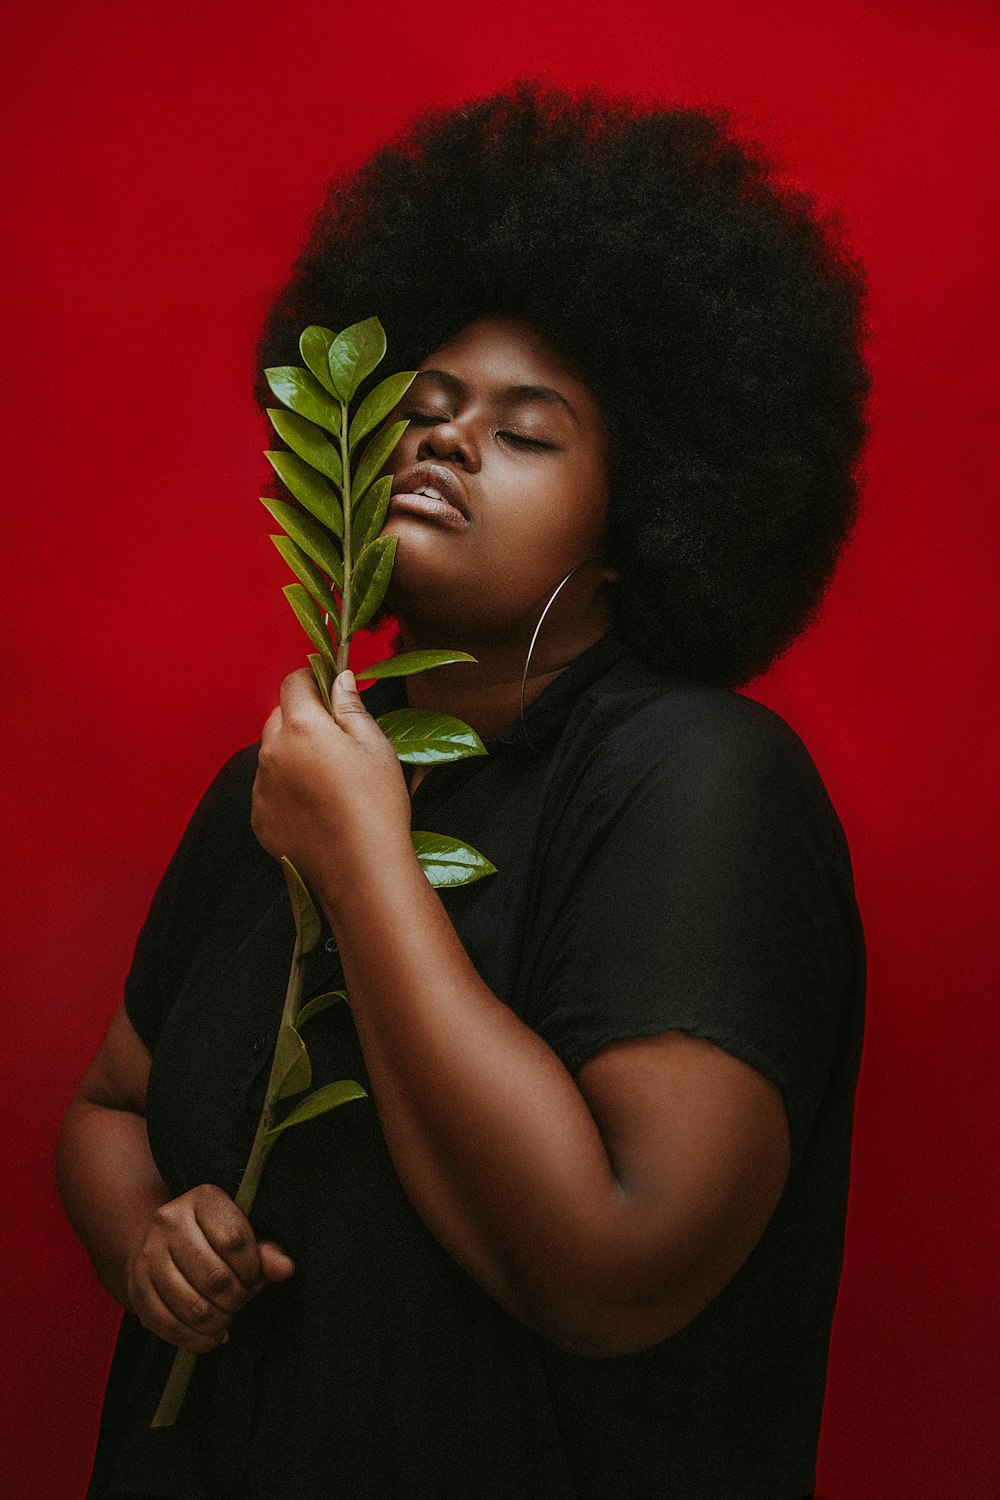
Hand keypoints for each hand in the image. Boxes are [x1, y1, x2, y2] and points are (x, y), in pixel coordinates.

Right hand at [125, 1183, 293, 1351]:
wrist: (163, 1244)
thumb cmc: (215, 1241)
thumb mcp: (244, 1236)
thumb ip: (267, 1252)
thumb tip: (284, 1269)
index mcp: (202, 1199)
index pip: (234, 1240)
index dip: (252, 1270)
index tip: (255, 1279)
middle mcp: (169, 1220)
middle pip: (214, 1277)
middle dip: (236, 1299)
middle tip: (241, 1301)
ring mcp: (148, 1253)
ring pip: (191, 1305)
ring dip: (217, 1321)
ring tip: (226, 1318)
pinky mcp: (136, 1285)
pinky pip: (167, 1324)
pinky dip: (194, 1339)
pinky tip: (210, 1336)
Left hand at [252, 668, 410, 889]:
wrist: (360, 870)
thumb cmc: (376, 805)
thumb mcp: (375, 746)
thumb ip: (350, 707)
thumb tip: (339, 678)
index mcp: (301, 728)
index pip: (293, 683)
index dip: (312, 680)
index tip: (329, 689)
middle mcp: (272, 753)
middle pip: (278, 718)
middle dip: (301, 718)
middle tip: (336, 739)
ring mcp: (261, 788)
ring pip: (272, 755)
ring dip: (292, 754)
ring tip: (329, 780)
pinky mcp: (260, 819)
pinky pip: (268, 789)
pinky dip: (286, 789)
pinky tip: (316, 807)